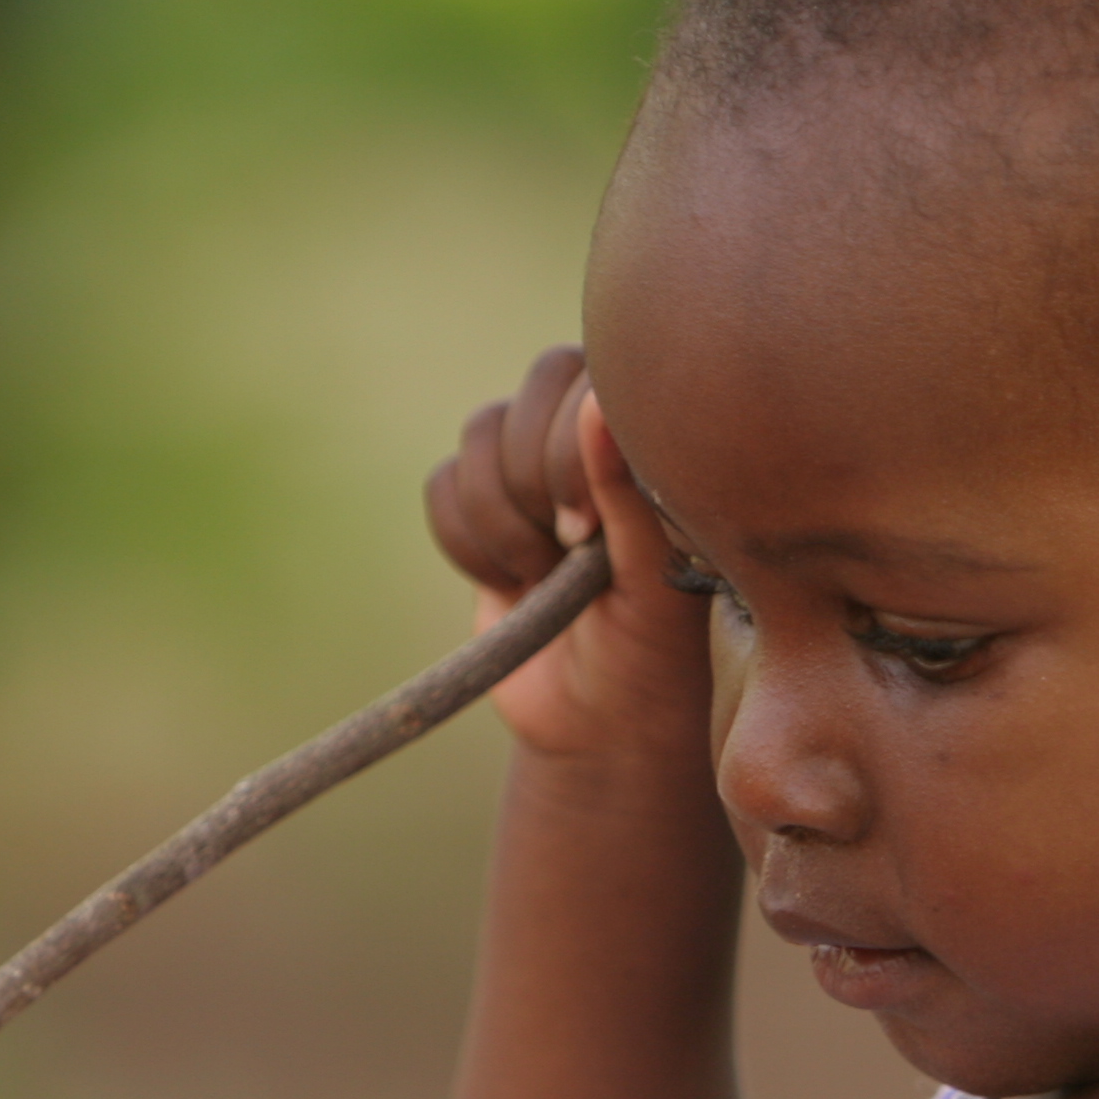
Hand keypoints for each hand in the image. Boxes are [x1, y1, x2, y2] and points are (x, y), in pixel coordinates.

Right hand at [423, 347, 714, 766]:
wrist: (600, 721)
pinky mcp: (482, 504)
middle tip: (567, 551)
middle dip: (536, 480)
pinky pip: (443, 483)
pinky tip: (510, 583)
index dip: (571, 451)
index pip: (594, 377)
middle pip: (533, 386)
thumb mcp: (654, 578)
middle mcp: (595, 433)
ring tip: (544, 575)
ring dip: (503, 519)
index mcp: (654, 437)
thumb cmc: (656, 649)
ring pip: (481, 429)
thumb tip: (597, 400)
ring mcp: (534, 463)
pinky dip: (467, 543)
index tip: (587, 533)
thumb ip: (629, 490)